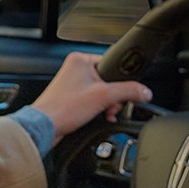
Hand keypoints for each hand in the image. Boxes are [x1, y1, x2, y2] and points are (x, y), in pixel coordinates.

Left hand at [30, 52, 154, 133]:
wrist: (44, 127)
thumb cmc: (63, 108)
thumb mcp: (104, 96)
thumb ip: (128, 91)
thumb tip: (144, 91)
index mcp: (81, 60)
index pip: (112, 65)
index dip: (120, 81)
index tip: (124, 93)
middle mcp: (75, 69)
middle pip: (108, 81)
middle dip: (113, 97)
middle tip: (111, 106)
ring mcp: (72, 84)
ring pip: (101, 92)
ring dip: (107, 105)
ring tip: (105, 113)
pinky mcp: (71, 98)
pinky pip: (93, 101)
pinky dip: (99, 109)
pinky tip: (100, 117)